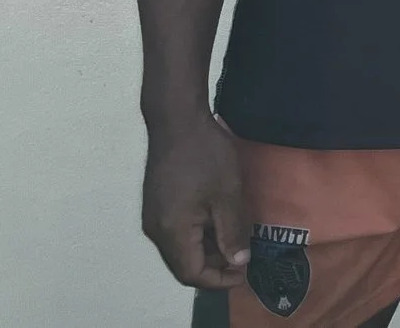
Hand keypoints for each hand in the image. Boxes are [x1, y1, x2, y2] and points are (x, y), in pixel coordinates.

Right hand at [141, 111, 250, 289]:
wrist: (177, 121)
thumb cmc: (206, 155)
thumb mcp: (228, 194)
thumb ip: (231, 232)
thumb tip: (237, 263)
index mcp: (171, 232)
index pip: (191, 274)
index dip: (219, 279)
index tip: (245, 273)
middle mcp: (156, 231)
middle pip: (184, 264)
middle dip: (215, 266)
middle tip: (245, 258)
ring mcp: (153, 217)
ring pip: (180, 249)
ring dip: (207, 250)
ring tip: (237, 241)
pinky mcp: (157, 205)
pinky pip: (176, 233)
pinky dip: (198, 236)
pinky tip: (220, 224)